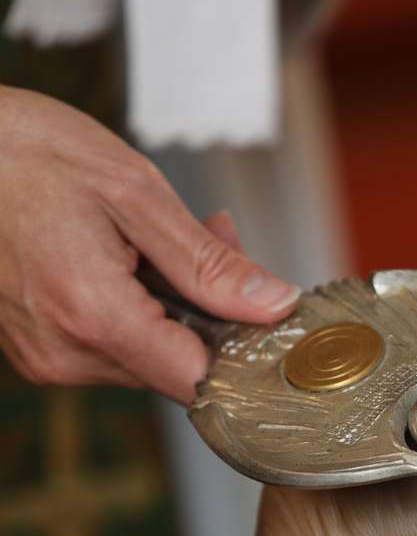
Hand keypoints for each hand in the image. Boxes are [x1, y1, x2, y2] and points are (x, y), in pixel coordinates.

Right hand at [0, 88, 299, 404]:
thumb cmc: (26, 152)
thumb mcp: (135, 193)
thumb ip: (208, 265)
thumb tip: (273, 305)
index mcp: (95, 318)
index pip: (200, 383)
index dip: (243, 352)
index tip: (263, 309)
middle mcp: (67, 355)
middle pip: (177, 367)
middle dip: (209, 311)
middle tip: (212, 236)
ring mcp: (47, 357)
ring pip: (148, 356)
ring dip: (173, 305)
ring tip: (157, 236)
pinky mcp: (38, 349)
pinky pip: (110, 345)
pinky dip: (134, 307)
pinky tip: (126, 256)